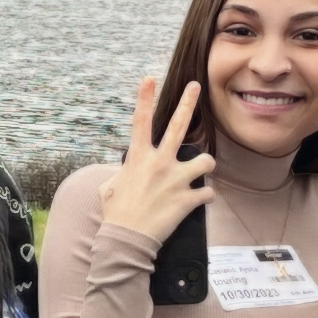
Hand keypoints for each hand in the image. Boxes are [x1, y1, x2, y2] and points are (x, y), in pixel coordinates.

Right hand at [96, 76, 216, 240]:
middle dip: (188, 103)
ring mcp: (176, 180)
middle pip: (178, 126)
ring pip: (206, 162)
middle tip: (196, 86)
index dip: (144, 98)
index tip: (149, 78)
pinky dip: (204, 197)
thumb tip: (123, 174)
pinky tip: (198, 201)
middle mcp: (159, 163)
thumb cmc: (116, 213)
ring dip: (205, 166)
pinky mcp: (188, 199)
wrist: (127, 239)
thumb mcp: (110, 188)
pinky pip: (207, 193)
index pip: (140, 121)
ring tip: (200, 172)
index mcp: (138, 158)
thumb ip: (122, 174)